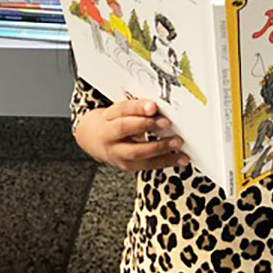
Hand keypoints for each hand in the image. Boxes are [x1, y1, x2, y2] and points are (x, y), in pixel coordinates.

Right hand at [74, 99, 190, 170]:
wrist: (92, 139)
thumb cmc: (112, 120)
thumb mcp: (119, 110)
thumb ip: (137, 108)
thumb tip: (162, 106)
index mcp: (107, 117)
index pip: (122, 110)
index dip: (138, 108)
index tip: (153, 106)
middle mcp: (109, 136)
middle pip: (125, 130)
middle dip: (148, 126)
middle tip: (167, 123)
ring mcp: (117, 154)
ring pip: (138, 153)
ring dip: (161, 148)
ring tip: (178, 142)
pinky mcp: (127, 166)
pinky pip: (147, 165)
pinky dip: (166, 161)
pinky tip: (181, 158)